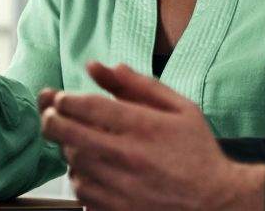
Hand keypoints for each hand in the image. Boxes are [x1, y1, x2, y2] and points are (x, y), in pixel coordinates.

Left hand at [39, 62, 264, 210]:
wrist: (213, 199)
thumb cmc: (197, 150)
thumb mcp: (180, 107)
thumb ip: (139, 84)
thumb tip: (103, 67)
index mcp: (145, 126)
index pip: (88, 106)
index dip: (65, 99)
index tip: (60, 97)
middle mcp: (129, 155)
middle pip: (70, 133)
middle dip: (52, 119)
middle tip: (51, 114)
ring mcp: (121, 185)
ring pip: (72, 161)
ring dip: (66, 147)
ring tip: (75, 138)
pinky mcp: (116, 207)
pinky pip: (80, 189)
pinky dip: (77, 174)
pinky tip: (89, 166)